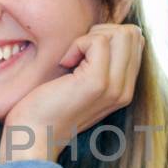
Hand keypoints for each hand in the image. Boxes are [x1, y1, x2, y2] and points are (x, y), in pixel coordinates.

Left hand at [3, 23, 143, 161]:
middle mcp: (125, 90)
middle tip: (76, 52)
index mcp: (123, 89)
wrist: (32, 137)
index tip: (83, 54)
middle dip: (101, 32)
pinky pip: (99, 41)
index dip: (108, 36)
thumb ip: (98, 62)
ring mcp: (114, 87)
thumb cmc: (47, 107)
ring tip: (71, 59)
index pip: (136, 42)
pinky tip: (64, 63)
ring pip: (122, 34)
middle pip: (133, 34)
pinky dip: (77, 44)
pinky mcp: (98, 83)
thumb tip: (102, 31)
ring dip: (90, 37)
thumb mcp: (80, 82)